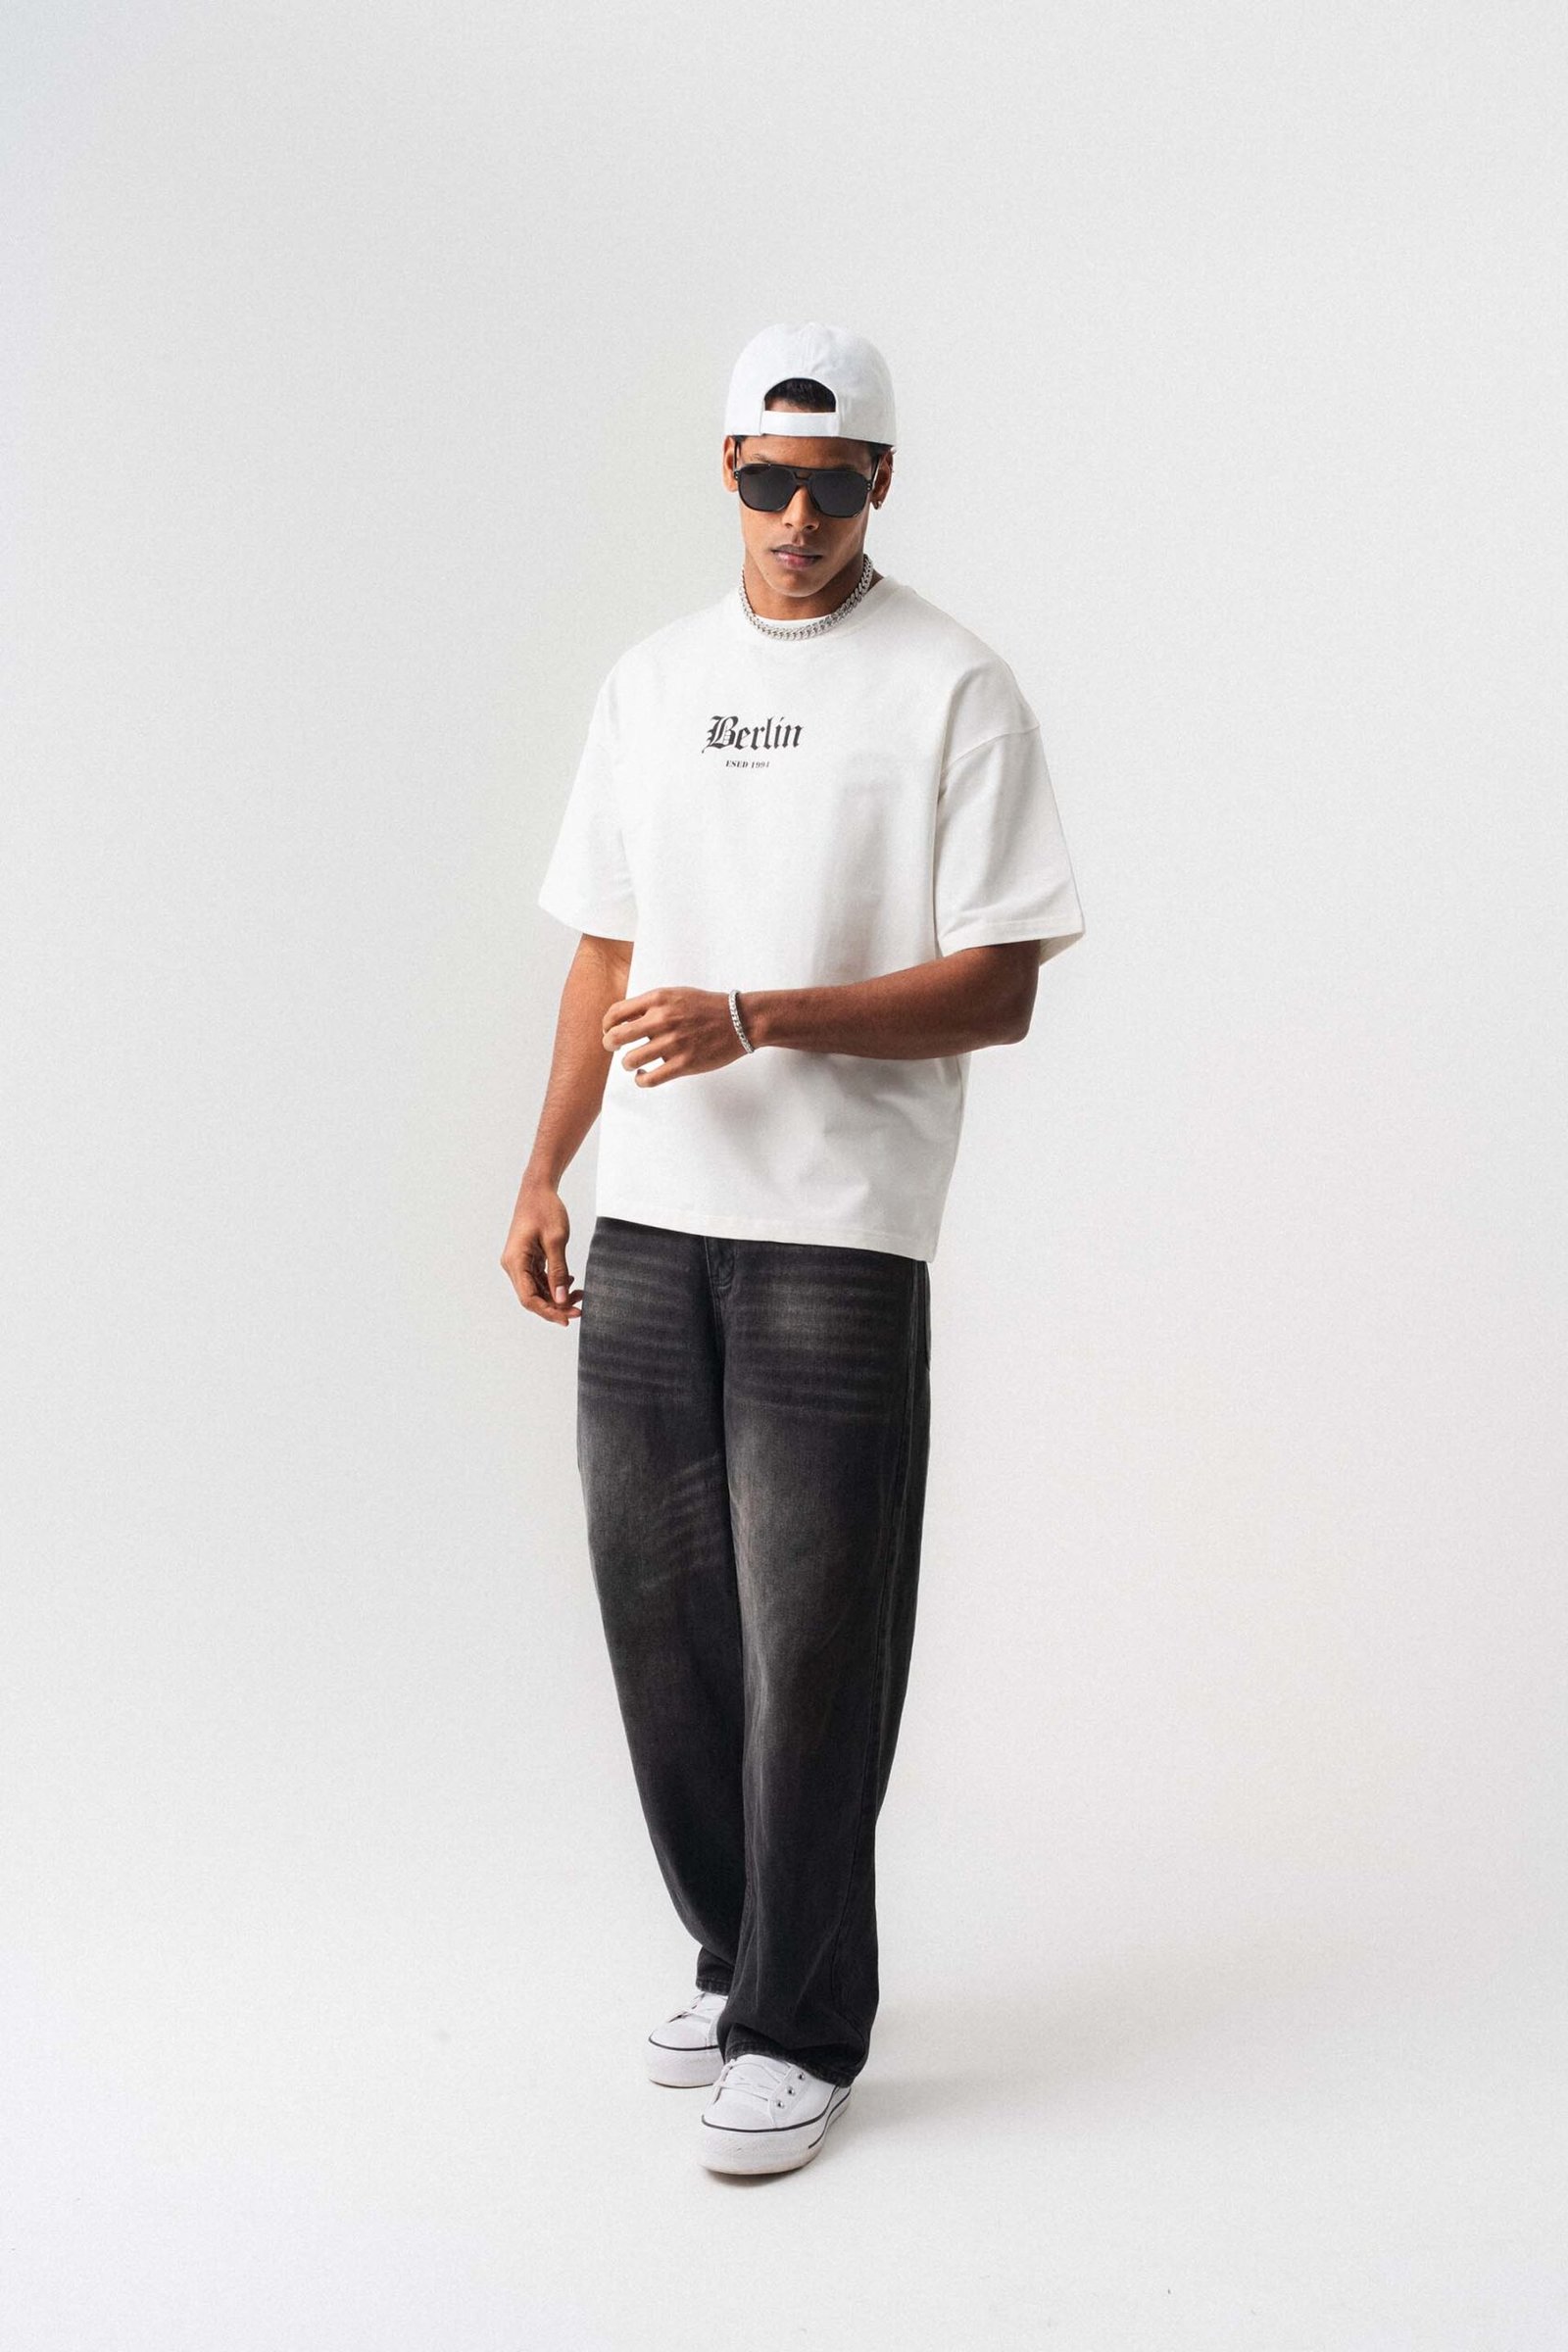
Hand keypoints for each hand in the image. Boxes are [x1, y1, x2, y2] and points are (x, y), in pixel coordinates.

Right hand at [499, 1177, 582, 1325]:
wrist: (537, 1190)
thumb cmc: (545, 1209)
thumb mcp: (556, 1240)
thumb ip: (558, 1271)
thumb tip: (562, 1299)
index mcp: (515, 1261)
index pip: (529, 1298)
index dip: (548, 1311)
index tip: (567, 1318)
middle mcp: (512, 1265)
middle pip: (532, 1297)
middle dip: (555, 1306)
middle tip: (579, 1311)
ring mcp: (519, 1262)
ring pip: (536, 1290)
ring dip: (557, 1296)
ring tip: (580, 1296)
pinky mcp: (527, 1259)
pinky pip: (539, 1279)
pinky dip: (554, 1284)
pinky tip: (571, 1282)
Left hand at [602, 987, 751, 1085]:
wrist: (740, 1020)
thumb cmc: (707, 1007)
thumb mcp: (676, 994)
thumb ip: (651, 1004)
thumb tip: (625, 1019)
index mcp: (658, 1000)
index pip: (616, 1013)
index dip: (607, 1025)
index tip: (609, 1031)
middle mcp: (662, 1020)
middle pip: (617, 1037)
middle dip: (610, 1045)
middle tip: (614, 1048)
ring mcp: (672, 1043)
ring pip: (630, 1061)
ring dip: (628, 1064)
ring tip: (634, 1064)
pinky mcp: (683, 1064)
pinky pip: (649, 1079)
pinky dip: (641, 1080)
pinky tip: (644, 1076)